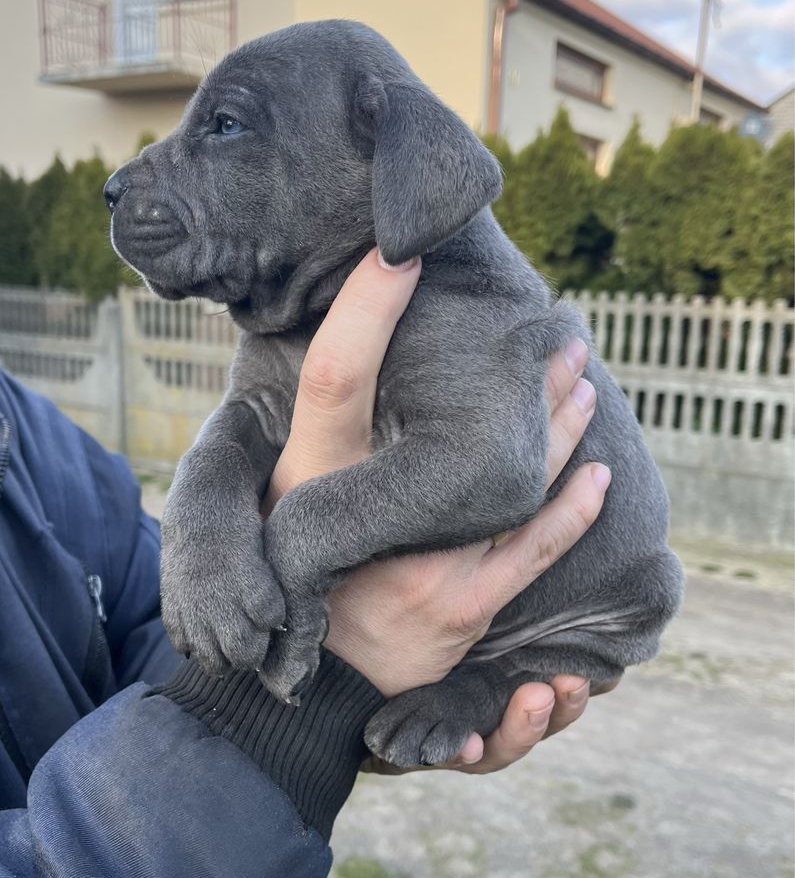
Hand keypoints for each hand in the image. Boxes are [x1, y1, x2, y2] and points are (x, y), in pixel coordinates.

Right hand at [265, 248, 617, 770]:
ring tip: (583, 377)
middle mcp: (374, 516)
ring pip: (514, 479)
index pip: (335, 374)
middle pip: (459, 422)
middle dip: (518, 372)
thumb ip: (303, 447)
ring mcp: (428, 566)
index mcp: (313, 480)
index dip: (363, 308)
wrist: (303, 688)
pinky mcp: (465, 607)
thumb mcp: (270, 508)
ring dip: (557, 423)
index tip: (398, 252)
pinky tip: (597, 472)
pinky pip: (533, 548)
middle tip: (556, 326)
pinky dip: (572, 507)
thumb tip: (328, 368)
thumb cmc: (282, 580)